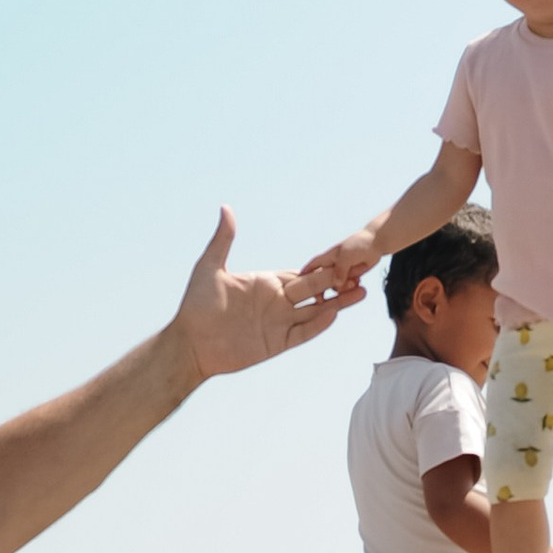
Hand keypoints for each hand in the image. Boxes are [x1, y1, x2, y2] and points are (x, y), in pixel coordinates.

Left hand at [177, 211, 360, 379]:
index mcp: (264, 283)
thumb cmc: (195, 305)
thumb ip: (224, 240)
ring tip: (362, 292)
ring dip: (338, 302)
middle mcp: (276, 302)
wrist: (190, 344)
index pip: (299, 273)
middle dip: (337, 281)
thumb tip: (226, 208)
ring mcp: (278, 324)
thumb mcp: (210, 267)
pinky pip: (303, 333)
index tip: (342, 256)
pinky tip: (335, 314)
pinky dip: (319, 324)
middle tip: (362, 270)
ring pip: (316, 311)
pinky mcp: (276, 344)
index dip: (320, 267)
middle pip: (314, 290)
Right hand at [294, 222, 385, 298]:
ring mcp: (342, 271)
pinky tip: (358, 282)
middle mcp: (332, 266)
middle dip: (324, 290)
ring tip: (354, 281)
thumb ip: (340, 270)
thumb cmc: (359, 244)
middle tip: (322, 302)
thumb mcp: (347, 256)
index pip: (311, 267)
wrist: (377, 242)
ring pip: (336, 286)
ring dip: (343, 288)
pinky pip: (347, 286)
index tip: (295, 287)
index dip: (304, 276)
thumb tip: (336, 287)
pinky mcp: (351, 275)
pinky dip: (352, 287)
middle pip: (321, 282)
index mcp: (326, 258)